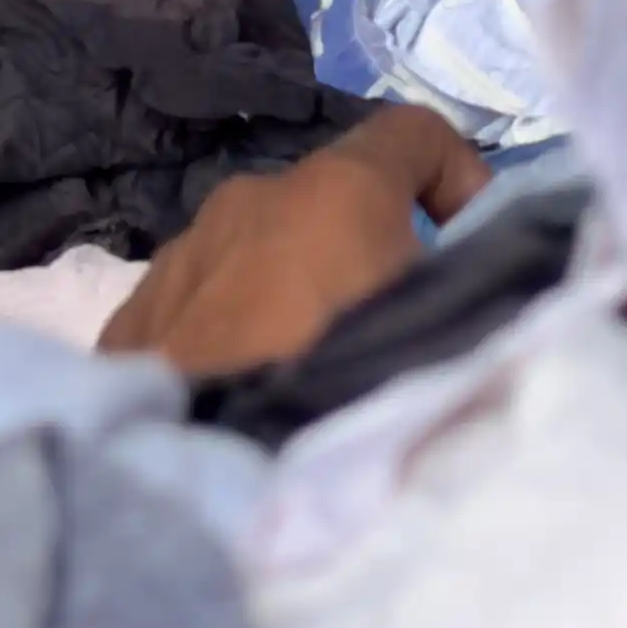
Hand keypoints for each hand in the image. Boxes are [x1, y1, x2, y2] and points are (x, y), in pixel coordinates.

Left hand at [101, 108, 485, 384]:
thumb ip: (486, 297)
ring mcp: (176, 259)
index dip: (460, 180)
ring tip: (312, 385)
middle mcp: (247, 200)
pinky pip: (203, 308)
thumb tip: (499, 289)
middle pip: (332, 208)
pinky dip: (235, 338)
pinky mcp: (127, 324)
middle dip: (369, 257)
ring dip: (296, 300)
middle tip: (394, 344)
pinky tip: (243, 405)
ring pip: (259, 258)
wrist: (197, 493)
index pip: (415, 134)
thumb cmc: (346, 402)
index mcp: (334, 190)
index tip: (472, 255)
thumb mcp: (460, 346)